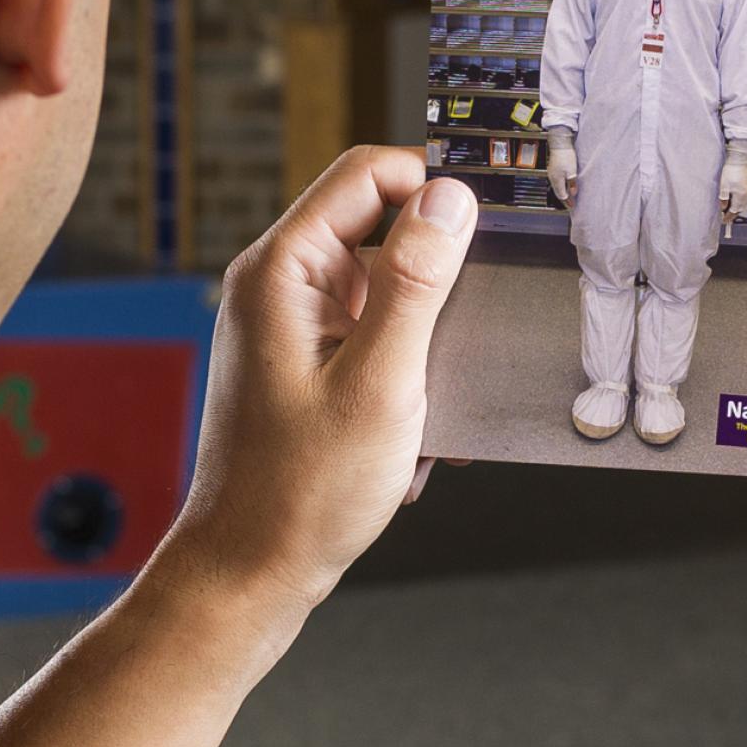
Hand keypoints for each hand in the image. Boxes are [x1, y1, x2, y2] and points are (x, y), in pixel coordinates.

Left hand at [175, 146, 477, 619]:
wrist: (251, 571)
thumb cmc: (304, 490)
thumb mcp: (380, 382)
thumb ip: (416, 284)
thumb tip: (451, 199)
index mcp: (282, 271)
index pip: (366, 175)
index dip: (435, 185)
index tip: (495, 223)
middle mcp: (281, 285)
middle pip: (382, 226)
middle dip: (442, 273)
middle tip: (481, 321)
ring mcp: (295, 325)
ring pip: (389, 287)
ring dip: (431, 335)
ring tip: (438, 398)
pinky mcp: (311, 363)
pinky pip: (380, 336)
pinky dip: (413, 370)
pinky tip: (423, 430)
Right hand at [548, 126, 578, 206]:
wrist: (560, 143)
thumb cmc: (566, 156)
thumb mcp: (572, 171)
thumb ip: (572, 183)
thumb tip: (573, 193)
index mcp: (556, 180)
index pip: (562, 195)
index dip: (568, 202)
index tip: (572, 207)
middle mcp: (553, 178)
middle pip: (558, 192)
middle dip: (565, 200)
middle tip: (570, 206)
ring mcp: (552, 173)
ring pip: (557, 187)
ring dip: (563, 193)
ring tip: (569, 198)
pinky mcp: (554, 169)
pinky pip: (557, 182)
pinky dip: (562, 187)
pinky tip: (565, 187)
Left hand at [720, 139, 746, 224]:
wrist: (739, 159)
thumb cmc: (731, 170)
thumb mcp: (723, 186)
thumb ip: (723, 199)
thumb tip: (722, 208)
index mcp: (740, 196)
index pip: (734, 211)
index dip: (728, 217)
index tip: (723, 220)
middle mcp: (746, 194)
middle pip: (739, 209)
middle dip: (732, 214)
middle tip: (725, 216)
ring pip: (741, 203)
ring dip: (734, 207)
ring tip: (727, 208)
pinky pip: (742, 197)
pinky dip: (737, 201)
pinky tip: (732, 199)